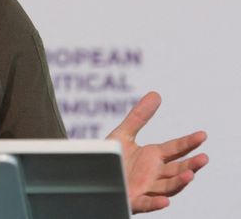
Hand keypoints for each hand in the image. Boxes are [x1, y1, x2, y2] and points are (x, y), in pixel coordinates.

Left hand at [107, 91, 207, 213]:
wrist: (94, 176)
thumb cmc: (111, 157)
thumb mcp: (123, 135)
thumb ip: (139, 117)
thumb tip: (156, 94)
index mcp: (152, 157)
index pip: (175, 149)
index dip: (188, 143)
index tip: (202, 135)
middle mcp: (153, 173)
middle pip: (176, 170)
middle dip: (190, 165)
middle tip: (203, 158)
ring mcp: (145, 188)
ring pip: (167, 187)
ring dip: (178, 182)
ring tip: (190, 175)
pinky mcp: (133, 200)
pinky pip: (146, 204)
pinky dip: (156, 202)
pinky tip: (165, 200)